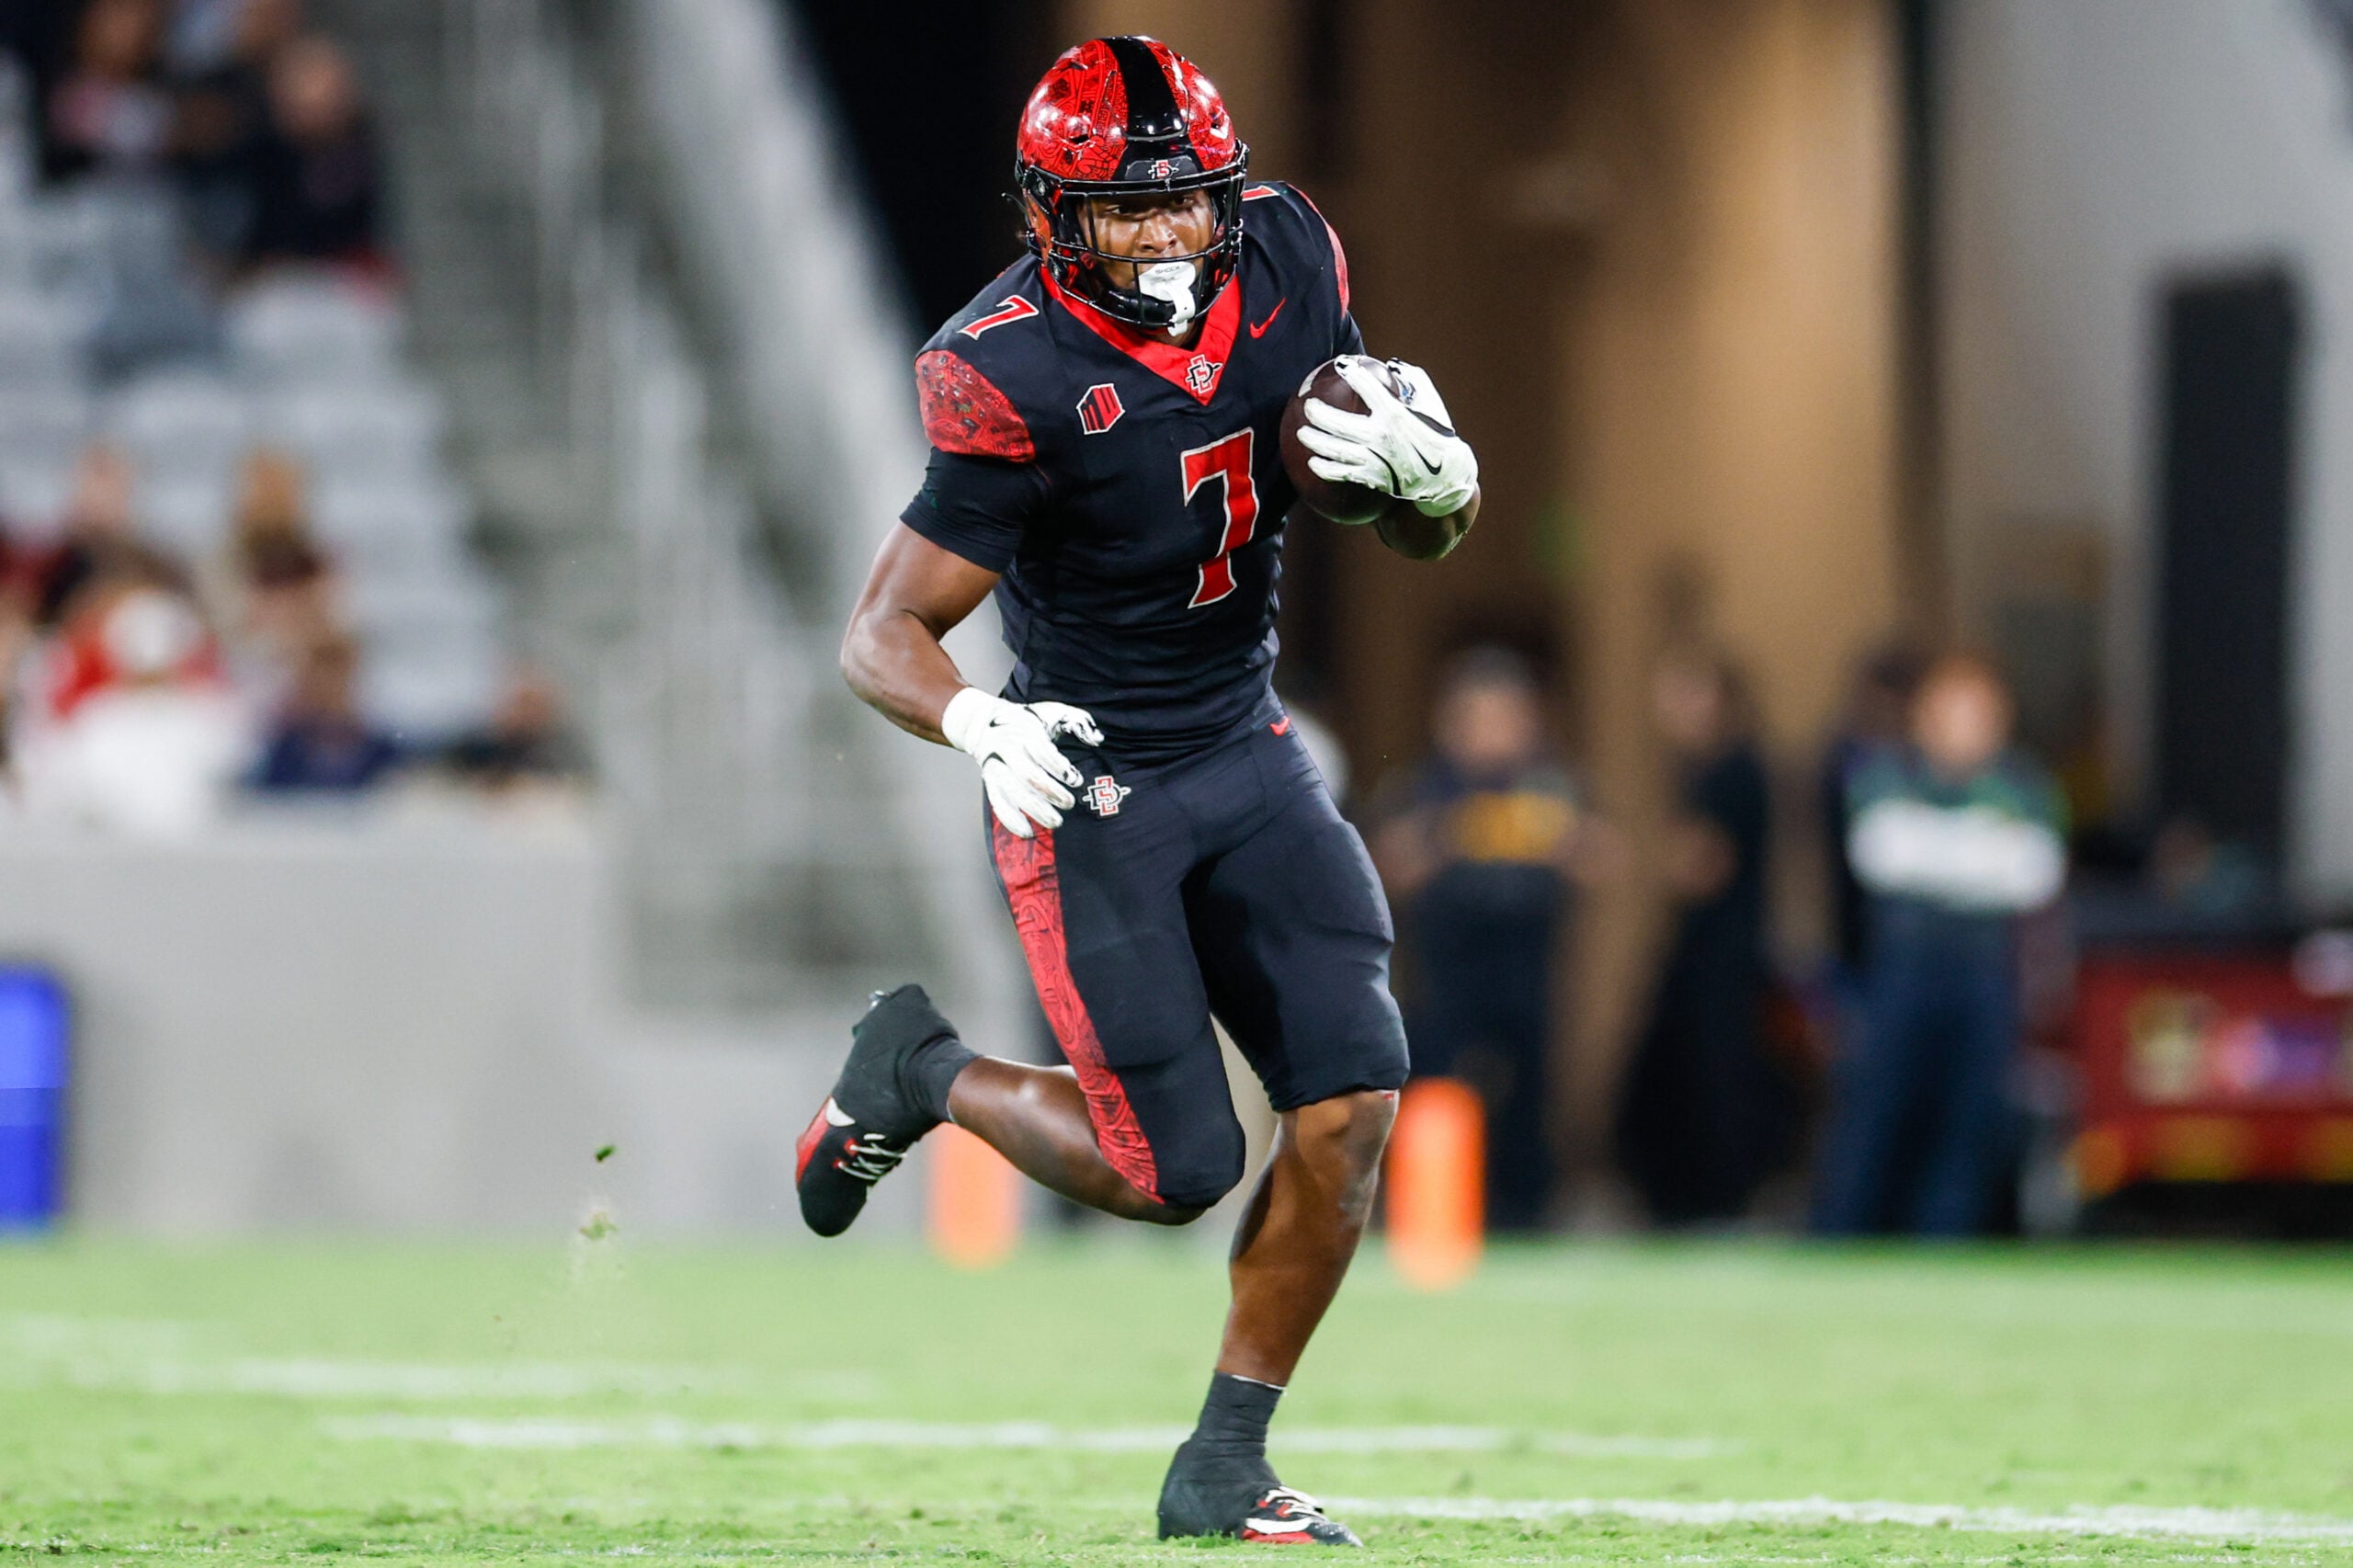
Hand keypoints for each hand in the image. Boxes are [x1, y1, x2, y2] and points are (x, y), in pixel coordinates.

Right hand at [940, 687, 1102, 837]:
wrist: (983, 724)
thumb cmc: (1028, 721)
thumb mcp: (1052, 712)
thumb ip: (1078, 722)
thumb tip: (1098, 739)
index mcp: (1026, 733)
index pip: (1042, 752)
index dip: (1059, 768)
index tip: (1076, 780)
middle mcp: (1008, 751)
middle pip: (1029, 776)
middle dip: (1051, 793)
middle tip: (1070, 804)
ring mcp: (997, 768)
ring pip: (1014, 793)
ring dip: (1035, 810)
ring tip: (1056, 822)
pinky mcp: (990, 783)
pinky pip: (998, 804)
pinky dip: (1011, 820)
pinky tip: (1028, 832)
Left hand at [1295, 357, 1478, 517]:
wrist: (1444, 476)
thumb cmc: (1436, 434)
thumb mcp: (1430, 403)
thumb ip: (1413, 380)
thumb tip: (1392, 365)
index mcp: (1395, 414)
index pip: (1367, 388)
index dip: (1351, 374)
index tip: (1340, 365)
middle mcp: (1380, 436)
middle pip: (1339, 423)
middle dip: (1318, 413)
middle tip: (1308, 405)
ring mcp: (1374, 459)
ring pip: (1335, 450)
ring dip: (1314, 441)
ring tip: (1301, 433)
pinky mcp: (1372, 477)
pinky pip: (1342, 474)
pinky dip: (1325, 468)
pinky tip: (1313, 463)